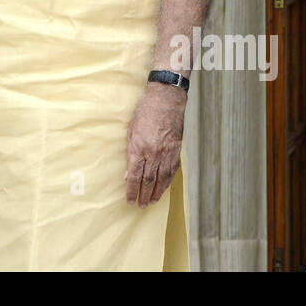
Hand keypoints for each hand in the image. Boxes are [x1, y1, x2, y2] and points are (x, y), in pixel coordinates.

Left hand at [124, 81, 186, 206]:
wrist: (166, 99)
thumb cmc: (145, 111)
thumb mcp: (131, 130)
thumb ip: (130, 152)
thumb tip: (128, 173)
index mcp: (140, 147)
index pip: (135, 176)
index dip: (132, 191)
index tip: (129, 201)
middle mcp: (154, 153)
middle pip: (149, 180)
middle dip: (144, 195)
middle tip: (141, 206)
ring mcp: (167, 152)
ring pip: (162, 178)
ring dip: (157, 192)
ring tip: (152, 201)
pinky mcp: (176, 149)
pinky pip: (172, 170)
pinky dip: (167, 182)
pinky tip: (164, 188)